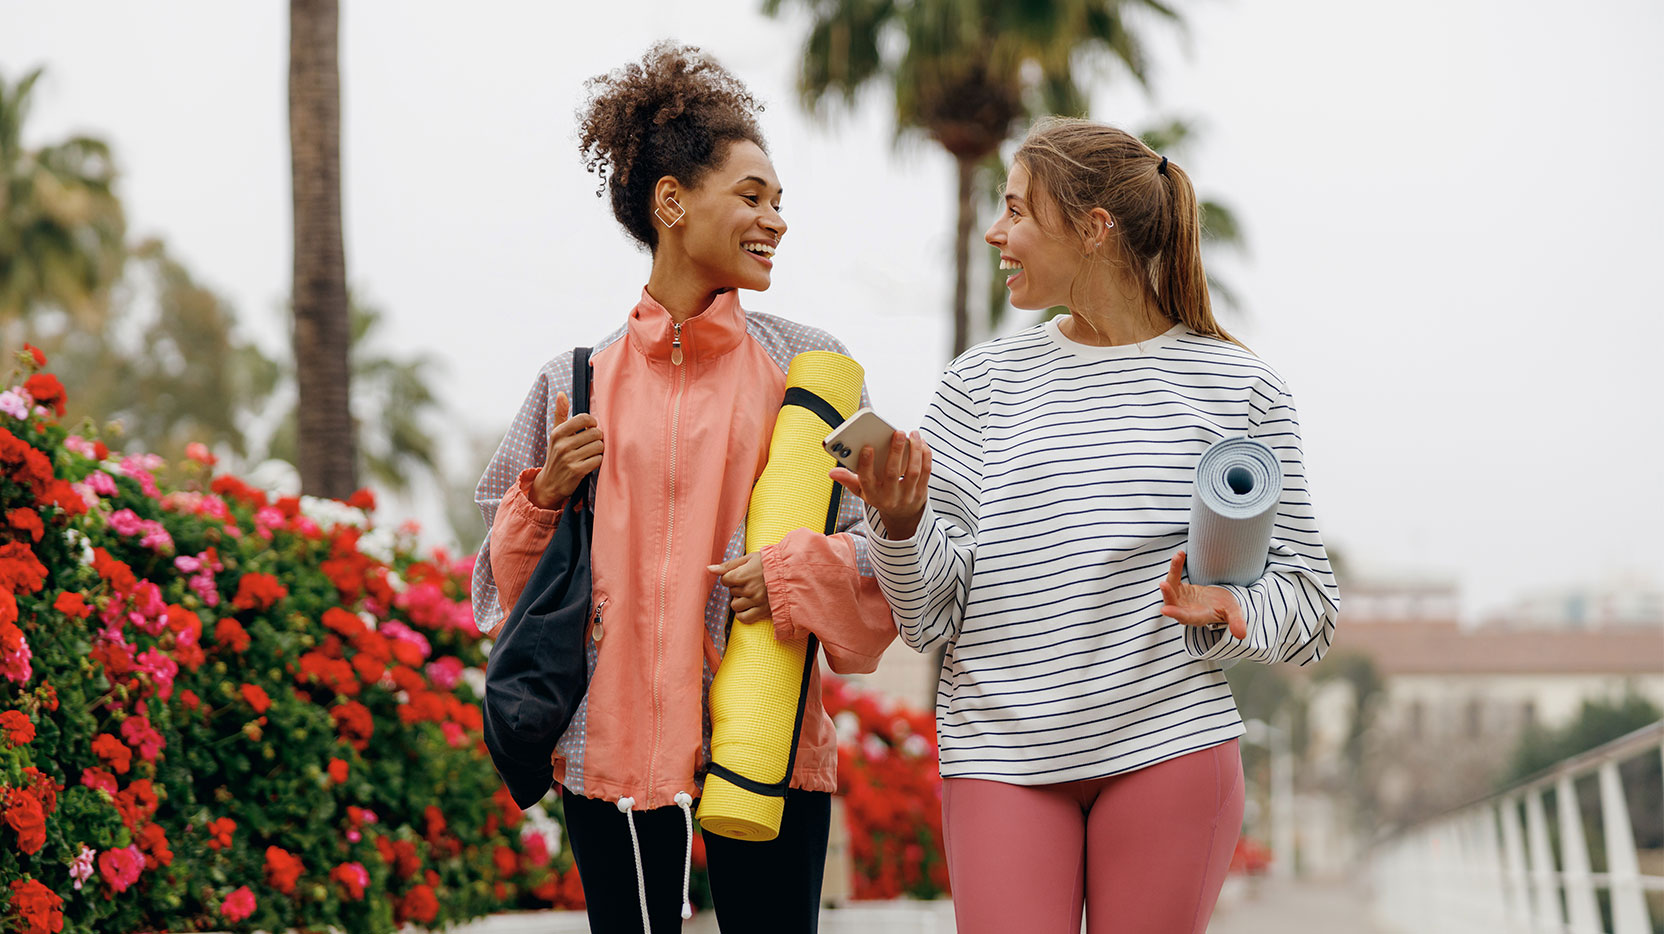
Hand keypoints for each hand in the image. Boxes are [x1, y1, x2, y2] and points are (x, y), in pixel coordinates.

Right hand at [530, 391, 604, 508]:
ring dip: (599, 450)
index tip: (590, 428)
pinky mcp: (577, 471)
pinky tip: (591, 463)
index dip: (592, 423)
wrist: (550, 483)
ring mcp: (569, 458)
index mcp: (558, 433)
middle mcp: (562, 445)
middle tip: (592, 443)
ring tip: (591, 453)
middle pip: (595, 433)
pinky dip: (598, 461)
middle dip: (597, 438)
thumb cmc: (556, 455)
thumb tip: (561, 393)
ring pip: (598, 446)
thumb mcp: (555, 434)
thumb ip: (560, 414)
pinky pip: (598, 460)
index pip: (584, 418)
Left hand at [708, 552, 771, 623]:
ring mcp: (756, 601)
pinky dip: (743, 614)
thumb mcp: (749, 558)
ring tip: (752, 593)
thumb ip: (728, 565)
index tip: (742, 574)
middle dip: (738, 587)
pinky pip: (744, 618)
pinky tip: (749, 606)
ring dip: (740, 600)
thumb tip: (709, 569)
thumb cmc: (769, 562)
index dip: (731, 577)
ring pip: (735, 605)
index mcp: (743, 574)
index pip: (724, 580)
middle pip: (731, 592)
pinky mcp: (763, 610)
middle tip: (751, 581)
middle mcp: (748, 589)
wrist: (792, 571)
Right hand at [829, 430, 930, 539]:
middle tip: (897, 432)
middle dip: (895, 451)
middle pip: (891, 473)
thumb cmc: (880, 496)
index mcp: (872, 495)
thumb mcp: (862, 492)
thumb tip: (832, 472)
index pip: (866, 480)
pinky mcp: (921, 492)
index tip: (867, 447)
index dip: (866, 464)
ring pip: (913, 471)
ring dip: (914, 450)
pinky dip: (925, 456)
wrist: (903, 515)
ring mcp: (907, 495)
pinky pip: (926, 472)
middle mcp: (889, 497)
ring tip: (913, 434)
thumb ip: (848, 480)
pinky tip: (922, 443)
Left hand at [1158, 551, 1246, 639]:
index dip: (1175, 614)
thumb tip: (1241, 634)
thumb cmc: (1226, 608)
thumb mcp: (1233, 613)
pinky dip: (1176, 566)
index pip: (1184, 617)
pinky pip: (1175, 576)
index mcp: (1196, 617)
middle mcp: (1184, 609)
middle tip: (1163, 584)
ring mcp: (1179, 598)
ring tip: (1178, 557)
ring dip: (1173, 572)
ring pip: (1171, 586)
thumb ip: (1236, 622)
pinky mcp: (1178, 588)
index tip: (1165, 610)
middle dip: (1168, 594)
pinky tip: (1180, 554)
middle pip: (1172, 602)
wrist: (1219, 601)